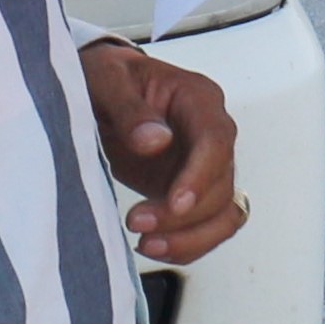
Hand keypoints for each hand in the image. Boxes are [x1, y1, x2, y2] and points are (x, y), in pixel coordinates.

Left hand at [82, 40, 243, 263]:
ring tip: (147, 245)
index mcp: (197, 98)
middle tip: (137, 222)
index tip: (175, 203)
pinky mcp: (191, 191)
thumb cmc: (107, 78)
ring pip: (223, 212)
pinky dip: (187, 244)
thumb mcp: (106, 80)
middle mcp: (210, 133)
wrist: (101, 91)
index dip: (200, 176)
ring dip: (191, 238)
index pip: (216, 140)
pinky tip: (154, 245)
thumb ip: (129, 108)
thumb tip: (155, 141)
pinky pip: (208, 226)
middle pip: (221, 184)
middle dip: (183, 215)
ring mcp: (204, 165)